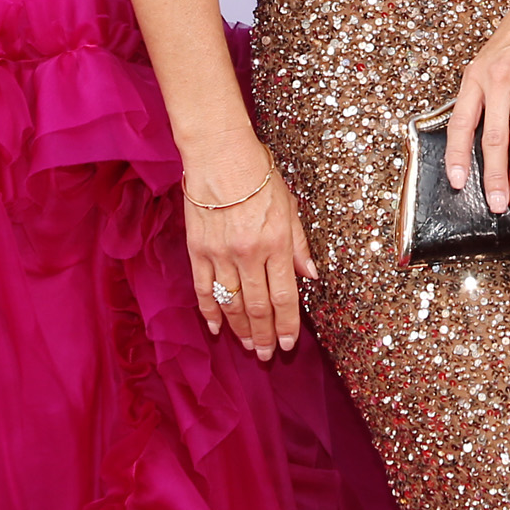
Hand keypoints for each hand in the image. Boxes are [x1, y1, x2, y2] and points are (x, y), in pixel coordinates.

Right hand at [182, 144, 316, 360]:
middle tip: (266, 355)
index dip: (287, 325)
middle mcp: (249, 254)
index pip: (284, 296)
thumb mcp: (290, 206)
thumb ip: (299, 245)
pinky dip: (210, 311)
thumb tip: (311, 275)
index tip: (288, 344)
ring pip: (231, 303)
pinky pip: (203, 288)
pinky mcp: (198, 250)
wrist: (220, 154)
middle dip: (264, 335)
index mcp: (276, 243)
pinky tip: (216, 327)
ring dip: (240, 329)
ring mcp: (221, 254)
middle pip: (258, 306)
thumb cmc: (259, 175)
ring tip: (247, 346)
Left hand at [446, 0, 509, 211]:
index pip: (461, 122)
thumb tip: (469, 140)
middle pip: (494, 138)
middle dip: (493, 175)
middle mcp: (499, 83)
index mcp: (476, 78)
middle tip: (494, 204)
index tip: (456, 181)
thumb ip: (478, 98)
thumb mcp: (485, 63)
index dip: (457, 154)